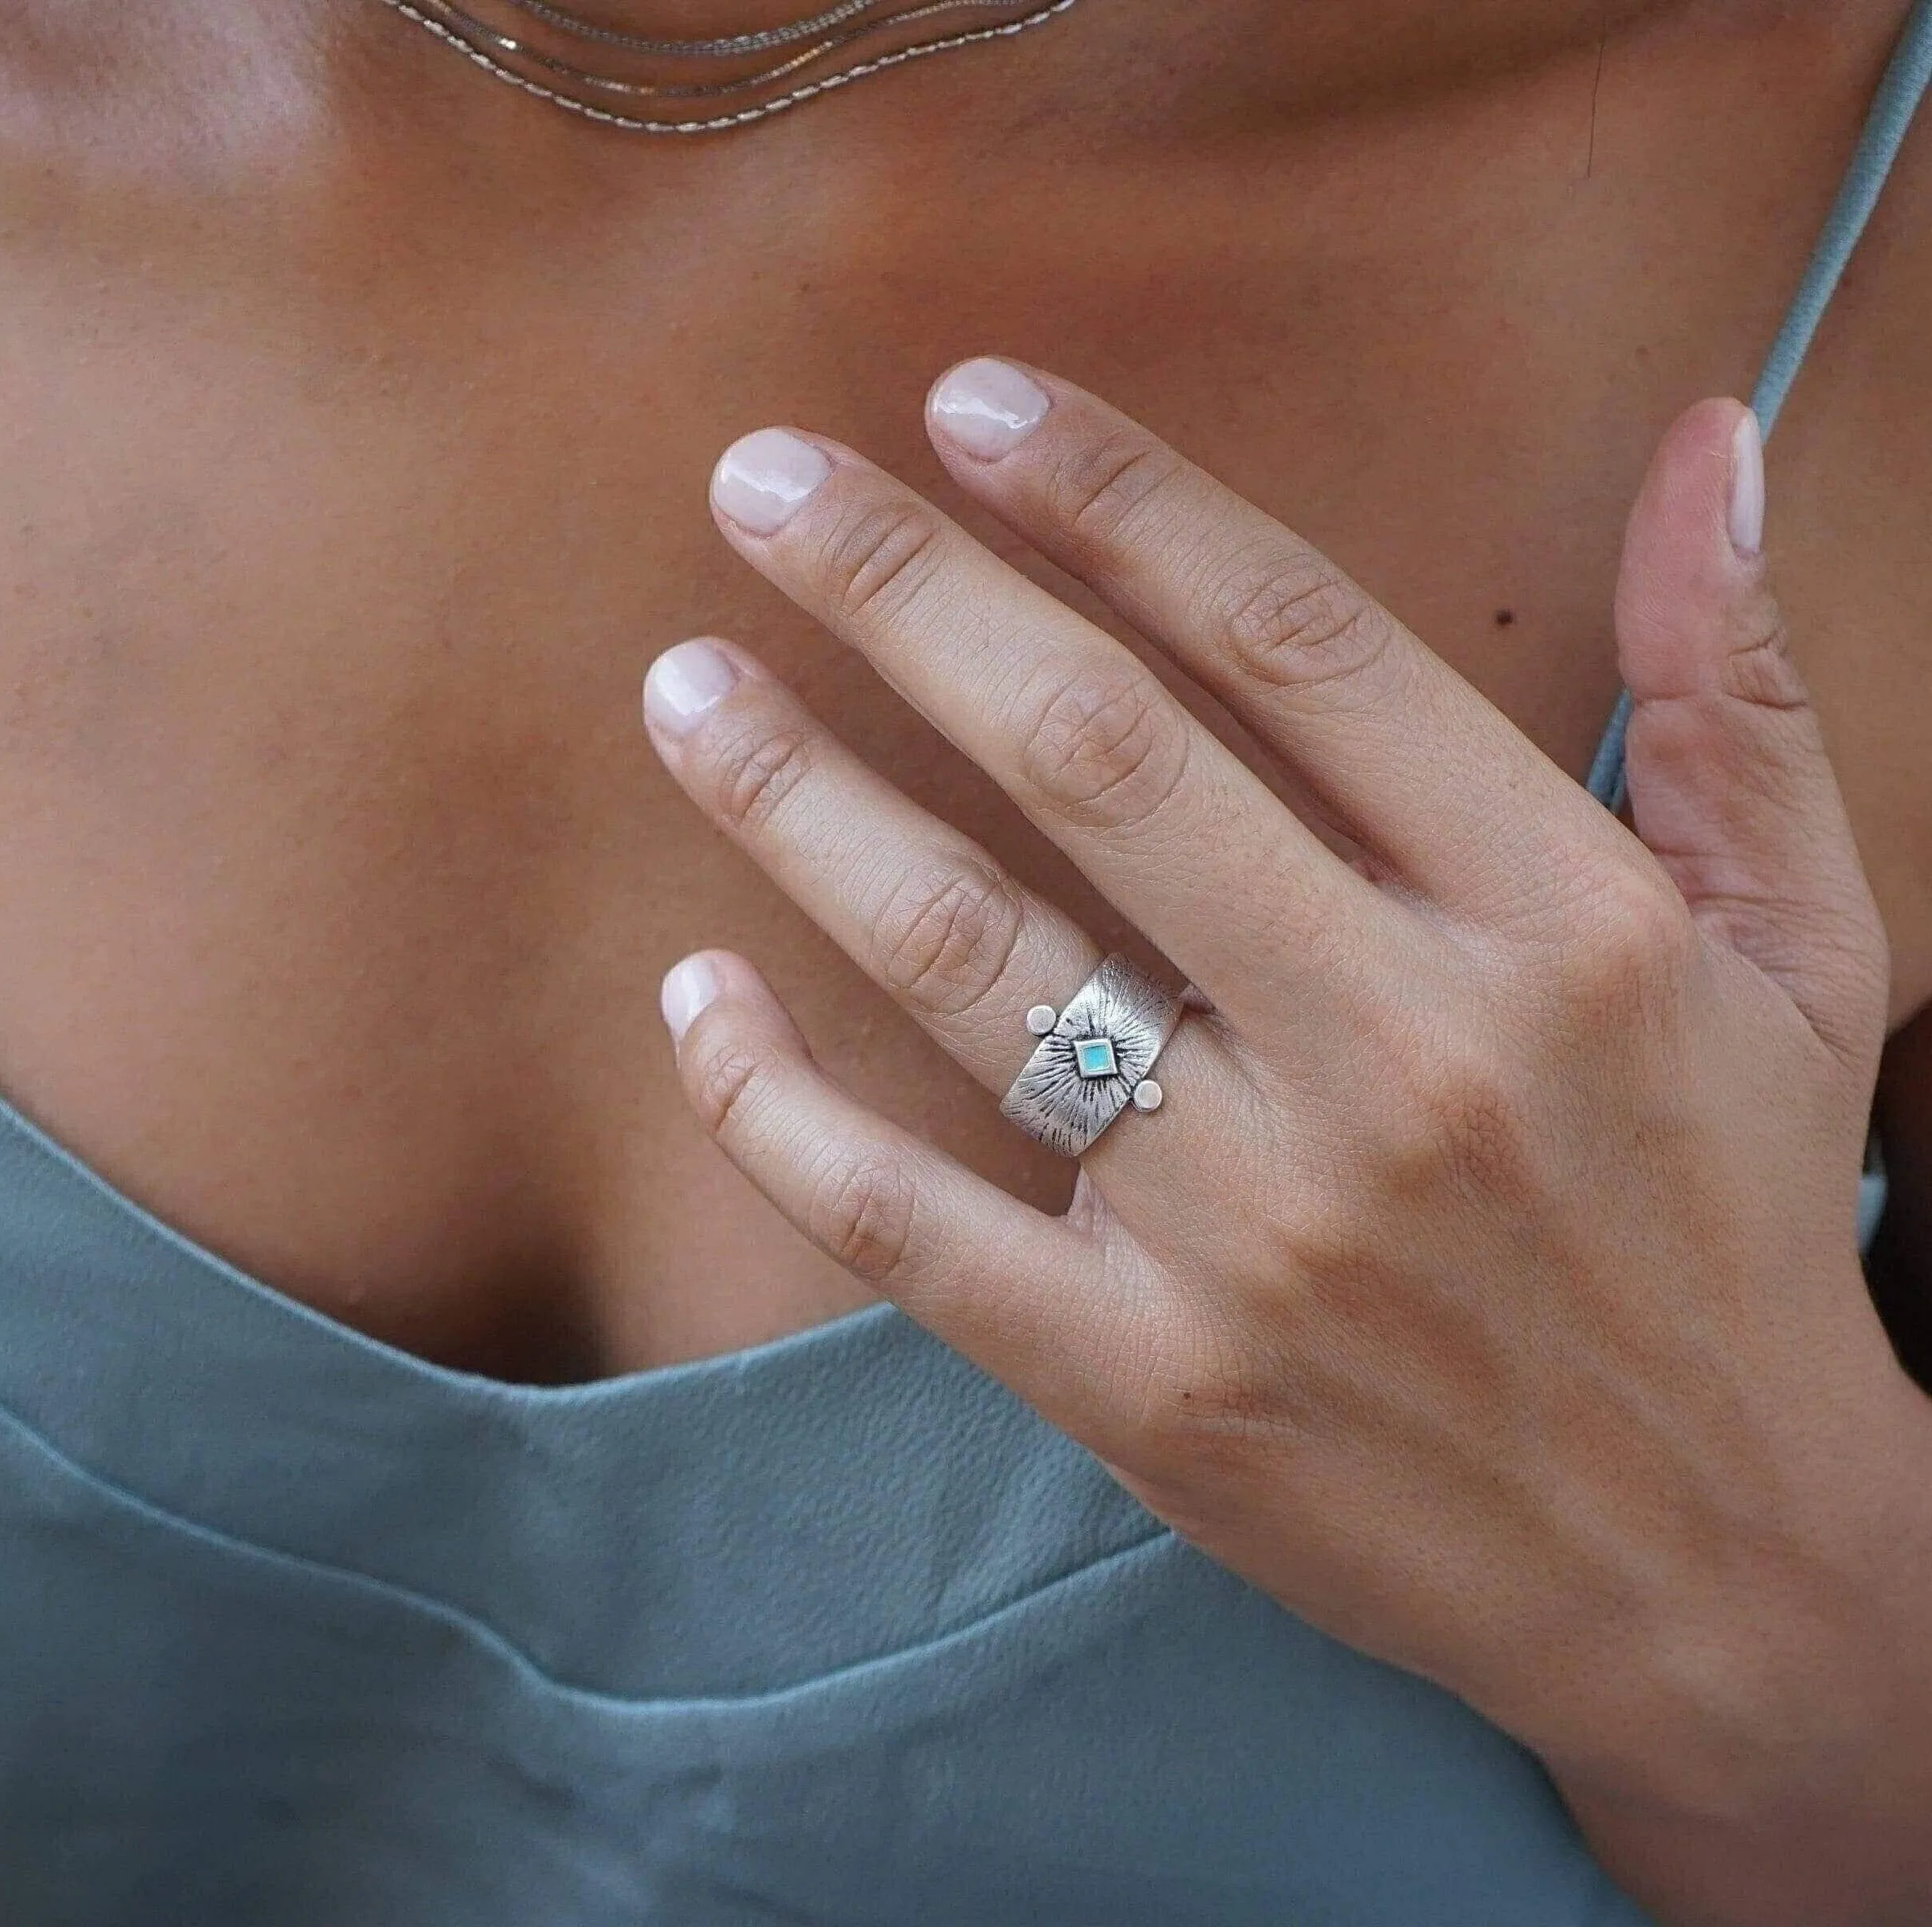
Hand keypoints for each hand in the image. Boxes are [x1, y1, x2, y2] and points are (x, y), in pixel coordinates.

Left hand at [641, 360, 1931, 1922]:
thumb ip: (1738, 693)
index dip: (1115, 500)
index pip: (1296, 640)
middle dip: (906, 594)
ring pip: (973, 963)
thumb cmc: (1731, 1228)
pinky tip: (691, 992)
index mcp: (1555, 920)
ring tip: (682, 687)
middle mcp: (1401, 1054)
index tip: (968, 405)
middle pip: (1099, 759)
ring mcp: (1258, 1232)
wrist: (1719, 1573)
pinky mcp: (1149, 1385)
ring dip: (801, 803)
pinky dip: (774, 1102)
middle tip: (755, 484)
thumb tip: (1702, 437)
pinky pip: (907, 1220)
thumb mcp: (1797, 950)